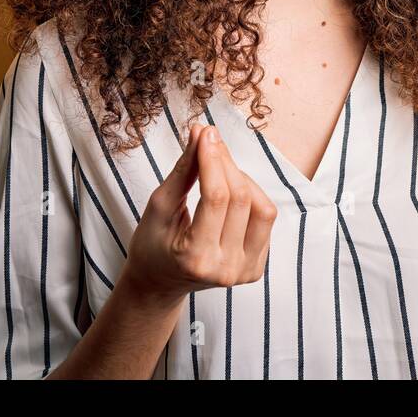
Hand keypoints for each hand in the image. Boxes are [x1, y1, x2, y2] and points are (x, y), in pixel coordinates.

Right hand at [121, 122, 278, 302]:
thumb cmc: (153, 245)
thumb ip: (183, 171)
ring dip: (243, 180)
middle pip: (241, 199)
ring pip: (262, 208)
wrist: (160, 283)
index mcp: (196, 258)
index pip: (216, 197)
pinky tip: (230, 195)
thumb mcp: (160, 206)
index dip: (213, 160)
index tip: (206, 133)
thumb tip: (201, 134)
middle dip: (226, 163)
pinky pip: (264, 220)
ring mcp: (245, 271)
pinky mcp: (256, 268)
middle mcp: (226, 269)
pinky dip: (250, 198)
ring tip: (219, 172)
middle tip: (210, 142)